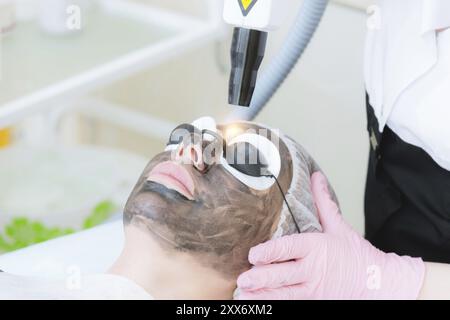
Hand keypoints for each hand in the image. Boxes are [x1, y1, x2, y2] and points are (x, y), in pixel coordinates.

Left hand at [237, 172, 424, 299]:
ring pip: (285, 293)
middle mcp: (312, 269)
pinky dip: (275, 303)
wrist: (377, 283)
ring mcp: (313, 289)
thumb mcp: (339, 226)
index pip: (289, 248)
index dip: (270, 252)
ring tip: (244, 294)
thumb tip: (316, 177)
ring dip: (264, 294)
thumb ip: (323, 202)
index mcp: (316, 247)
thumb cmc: (355, 254)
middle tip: (243, 278)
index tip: (254, 254)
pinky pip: (292, 303)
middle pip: (283, 274)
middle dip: (262, 277)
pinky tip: (260, 303)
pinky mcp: (314, 301)